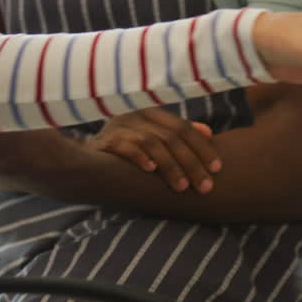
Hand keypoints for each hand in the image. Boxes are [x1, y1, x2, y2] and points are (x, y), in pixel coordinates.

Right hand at [88, 108, 222, 192]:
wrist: (84, 158)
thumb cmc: (125, 150)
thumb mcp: (152, 138)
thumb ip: (177, 135)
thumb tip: (209, 132)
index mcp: (152, 114)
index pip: (183, 128)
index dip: (202, 147)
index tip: (218, 168)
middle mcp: (137, 116)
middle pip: (171, 137)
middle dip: (191, 163)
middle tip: (205, 186)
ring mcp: (120, 126)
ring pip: (152, 143)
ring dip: (170, 166)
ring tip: (182, 187)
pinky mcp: (105, 140)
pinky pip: (125, 145)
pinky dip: (139, 157)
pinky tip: (150, 171)